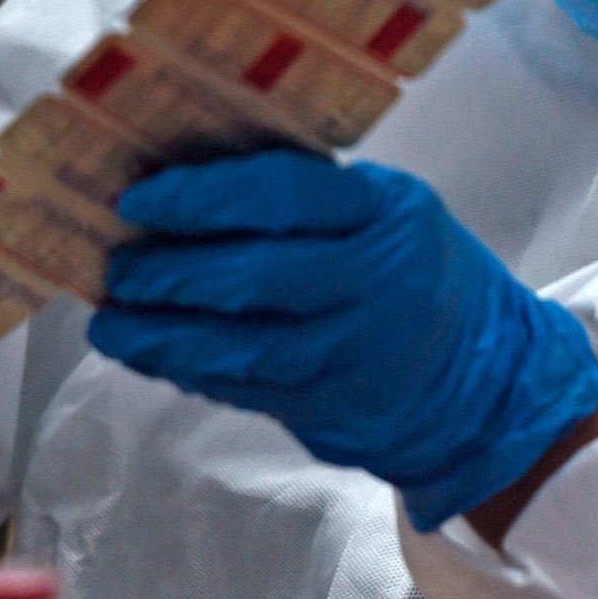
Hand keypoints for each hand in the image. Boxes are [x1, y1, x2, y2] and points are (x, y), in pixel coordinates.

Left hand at [90, 151, 597, 529]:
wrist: (485, 378)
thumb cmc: (415, 274)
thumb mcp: (384, 213)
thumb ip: (305, 202)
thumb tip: (182, 192)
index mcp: (386, 212)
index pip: (284, 194)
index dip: (202, 196)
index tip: (139, 199)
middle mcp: (376, 281)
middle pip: (255, 277)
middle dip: (170, 273)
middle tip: (116, 268)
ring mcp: (355, 351)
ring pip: (241, 346)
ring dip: (164, 334)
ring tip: (113, 325)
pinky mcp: (335, 406)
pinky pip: (246, 388)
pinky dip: (191, 371)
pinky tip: (154, 355)